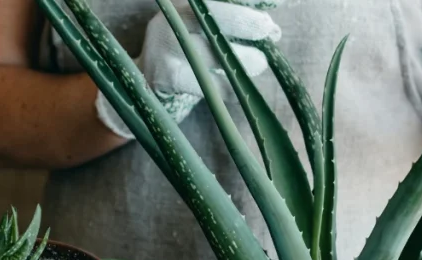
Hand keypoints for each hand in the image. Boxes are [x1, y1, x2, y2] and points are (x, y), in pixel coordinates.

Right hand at [96, 1, 281, 138]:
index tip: (279, 2)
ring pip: (214, 51)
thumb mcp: (203, 26)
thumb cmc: (185, 49)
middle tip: (270, 32)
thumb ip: (233, 21)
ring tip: (259, 63)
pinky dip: (228, 87)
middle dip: (247, 22)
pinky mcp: (166, 75)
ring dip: (245, 59)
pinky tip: (238, 88)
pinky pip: (208, 83)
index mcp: (183, 0)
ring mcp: (165, 45)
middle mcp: (170, 16)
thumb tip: (273, 29)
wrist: (143, 81)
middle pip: (212, 13)